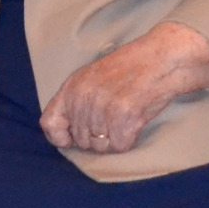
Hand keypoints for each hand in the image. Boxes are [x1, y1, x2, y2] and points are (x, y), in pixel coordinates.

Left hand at [39, 23, 208, 155]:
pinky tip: (134, 120)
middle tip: (113, 116)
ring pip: (100, 148)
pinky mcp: (123, 122)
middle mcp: (83, 100)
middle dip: (97, 136)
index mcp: (71, 88)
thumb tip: (64, 133)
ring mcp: (102, 112)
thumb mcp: (90, 77)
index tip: (72, 138)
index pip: (49, 124)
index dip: (60, 136)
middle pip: (81, 141)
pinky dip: (129, 139)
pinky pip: (119, 147)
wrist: (159, 60)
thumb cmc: (128, 68)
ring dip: (113, 138)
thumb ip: (75, 101)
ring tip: (124, 115)